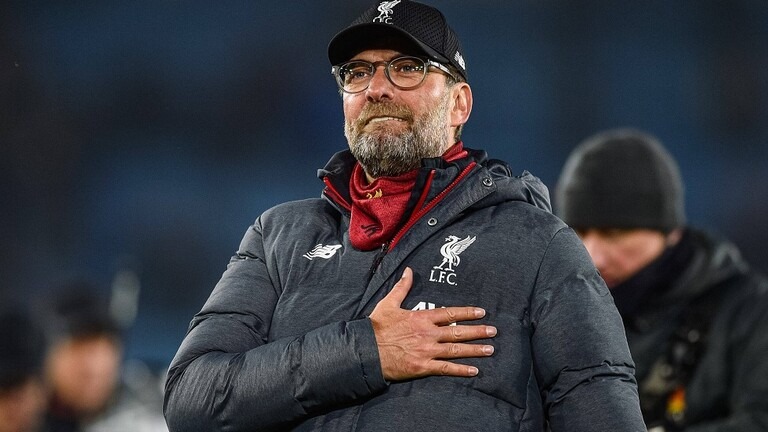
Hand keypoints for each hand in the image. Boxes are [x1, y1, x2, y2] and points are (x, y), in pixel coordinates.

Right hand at [369, 267, 496, 380]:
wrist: (367, 350)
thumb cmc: (376, 327)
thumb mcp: (389, 303)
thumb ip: (402, 287)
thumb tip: (409, 271)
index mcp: (422, 318)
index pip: (450, 314)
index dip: (467, 313)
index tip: (481, 312)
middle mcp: (428, 334)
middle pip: (458, 332)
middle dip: (478, 331)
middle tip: (493, 331)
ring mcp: (427, 351)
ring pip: (456, 350)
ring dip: (475, 350)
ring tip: (490, 349)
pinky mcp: (423, 367)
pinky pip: (446, 369)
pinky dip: (461, 370)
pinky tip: (475, 371)